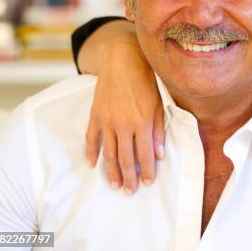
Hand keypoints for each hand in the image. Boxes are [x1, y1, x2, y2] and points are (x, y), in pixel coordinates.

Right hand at [84, 38, 164, 194]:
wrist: (122, 59)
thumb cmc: (146, 80)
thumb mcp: (159, 104)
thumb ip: (158, 130)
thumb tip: (159, 154)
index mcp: (142, 122)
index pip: (145, 154)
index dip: (146, 171)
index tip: (147, 182)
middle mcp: (123, 124)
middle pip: (124, 158)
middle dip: (128, 177)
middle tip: (130, 191)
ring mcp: (106, 120)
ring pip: (107, 153)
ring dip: (111, 171)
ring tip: (115, 184)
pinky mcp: (95, 114)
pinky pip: (91, 138)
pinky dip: (91, 152)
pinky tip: (93, 164)